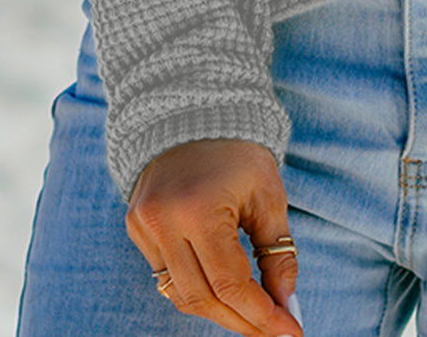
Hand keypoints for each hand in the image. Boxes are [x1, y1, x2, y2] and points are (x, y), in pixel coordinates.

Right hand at [125, 138, 301, 335]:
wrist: (194, 111)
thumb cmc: (239, 152)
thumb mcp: (268, 195)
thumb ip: (277, 251)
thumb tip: (286, 304)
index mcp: (198, 209)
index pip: (229, 283)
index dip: (260, 315)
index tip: (289, 333)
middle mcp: (164, 222)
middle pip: (203, 297)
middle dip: (241, 320)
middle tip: (273, 331)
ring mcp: (144, 226)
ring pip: (181, 294)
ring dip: (218, 311)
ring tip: (252, 315)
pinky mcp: (136, 228)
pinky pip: (166, 276)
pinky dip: (196, 289)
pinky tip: (223, 291)